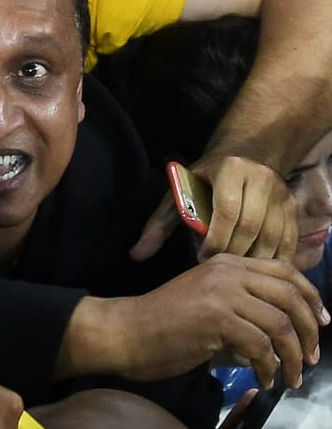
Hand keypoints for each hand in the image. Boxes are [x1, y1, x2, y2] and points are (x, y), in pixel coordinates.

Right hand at [104, 254, 326, 387]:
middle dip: (309, 330)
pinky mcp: (216, 320)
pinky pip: (261, 346)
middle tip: (312, 357)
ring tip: (292, 377)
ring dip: (293, 356)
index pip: (285, 273)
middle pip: (291, 296)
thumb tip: (274, 341)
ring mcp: (223, 294)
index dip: (311, 298)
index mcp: (228, 264)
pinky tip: (266, 380)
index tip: (321, 323)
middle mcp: (229, 272)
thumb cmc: (160, 325)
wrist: (123, 332)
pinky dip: (270, 368)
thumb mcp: (206, 305)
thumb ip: (241, 313)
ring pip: (280, 324)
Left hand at [131, 153, 297, 263]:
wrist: (246, 155)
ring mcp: (280, 192)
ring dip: (255, 260)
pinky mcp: (293, 206)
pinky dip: (275, 260)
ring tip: (237, 273)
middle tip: (220, 270)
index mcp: (229, 170)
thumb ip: (158, 224)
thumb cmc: (205, 181)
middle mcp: (260, 178)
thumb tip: (136, 255)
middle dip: (234, 252)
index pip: (227, 210)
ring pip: (273, 236)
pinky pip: (288, 240)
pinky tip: (258, 271)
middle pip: (252, 226)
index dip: (216, 239)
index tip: (203, 259)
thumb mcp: (180, 194)